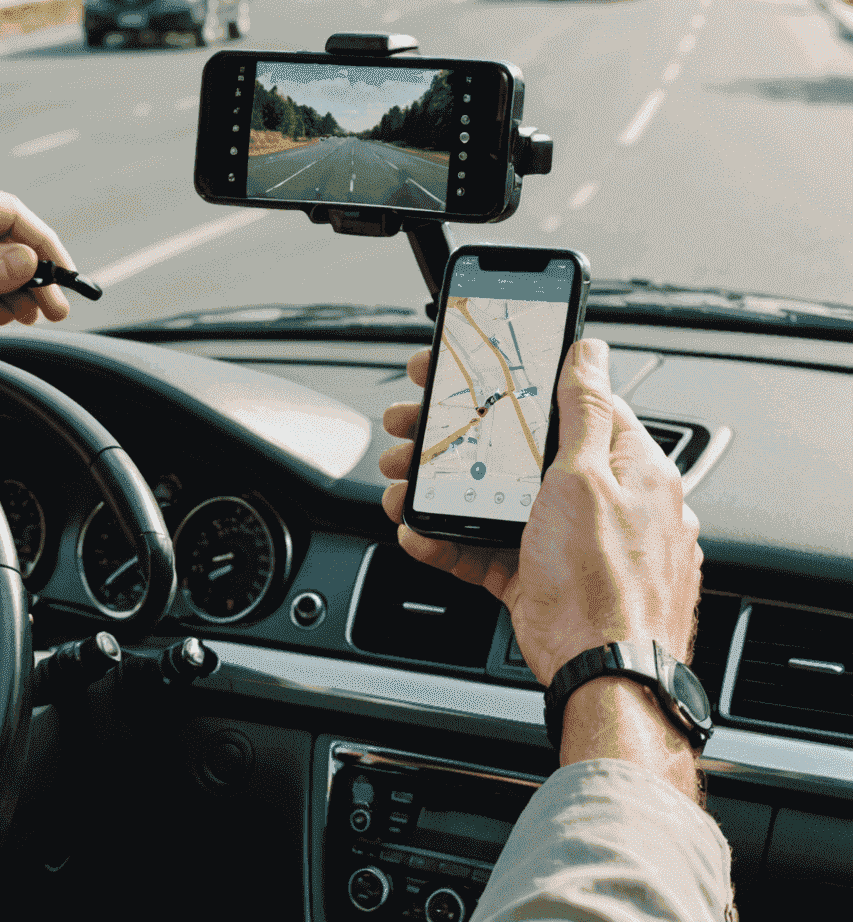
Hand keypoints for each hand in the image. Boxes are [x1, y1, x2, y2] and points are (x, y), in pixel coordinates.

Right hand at [377, 338, 702, 685]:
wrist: (600, 678)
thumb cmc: (607, 583)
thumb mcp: (587, 478)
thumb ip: (584, 411)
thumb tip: (589, 351)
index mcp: (630, 469)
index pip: (570, 406)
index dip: (514, 385)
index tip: (469, 374)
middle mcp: (603, 504)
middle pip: (521, 453)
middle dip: (460, 440)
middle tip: (414, 426)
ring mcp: (570, 546)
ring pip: (496, 502)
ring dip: (442, 492)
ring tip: (401, 484)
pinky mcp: (541, 581)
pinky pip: (488, 552)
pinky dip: (450, 542)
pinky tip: (419, 533)